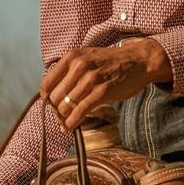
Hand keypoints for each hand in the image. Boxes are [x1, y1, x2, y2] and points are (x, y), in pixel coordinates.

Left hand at [41, 39, 172, 131]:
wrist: (137, 61)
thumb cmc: (110, 62)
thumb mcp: (86, 57)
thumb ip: (69, 70)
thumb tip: (51, 92)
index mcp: (72, 57)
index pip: (47, 82)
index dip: (46, 97)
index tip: (50, 105)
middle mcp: (79, 66)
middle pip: (54, 96)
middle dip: (55, 110)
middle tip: (60, 116)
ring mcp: (91, 79)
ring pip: (65, 106)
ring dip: (62, 118)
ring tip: (64, 124)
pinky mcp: (102, 92)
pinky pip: (79, 112)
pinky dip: (72, 122)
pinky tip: (69, 127)